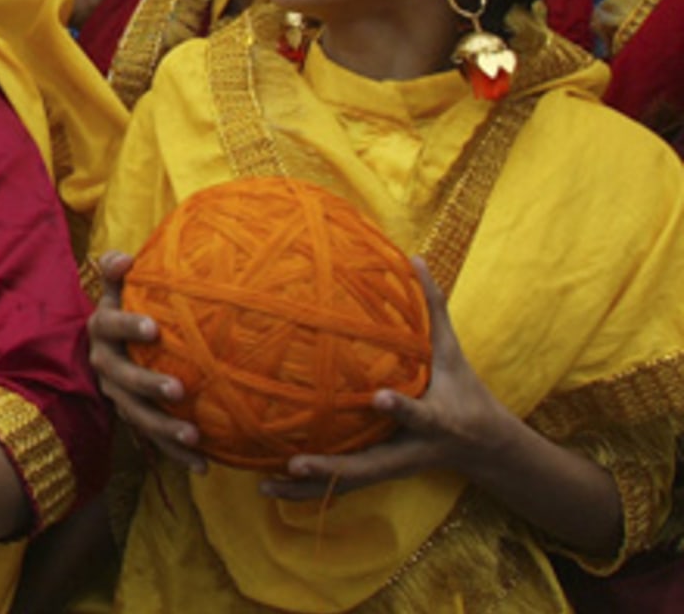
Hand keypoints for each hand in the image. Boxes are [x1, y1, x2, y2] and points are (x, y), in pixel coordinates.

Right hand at [88, 251, 207, 472]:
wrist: (110, 344)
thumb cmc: (125, 307)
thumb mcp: (116, 288)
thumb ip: (115, 271)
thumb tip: (122, 258)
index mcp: (102, 330)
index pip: (110, 327)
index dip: (128, 327)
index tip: (154, 327)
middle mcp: (105, 365)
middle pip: (121, 378)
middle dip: (148, 385)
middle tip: (178, 390)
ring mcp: (117, 395)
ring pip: (136, 414)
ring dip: (163, 428)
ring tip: (194, 435)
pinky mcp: (133, 418)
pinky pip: (153, 439)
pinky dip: (177, 454)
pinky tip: (204, 465)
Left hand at [261, 258, 507, 499]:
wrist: (482, 446)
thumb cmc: (462, 391)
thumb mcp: (453, 352)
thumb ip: (433, 308)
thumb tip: (417, 257)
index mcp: (435, 422)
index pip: (419, 416)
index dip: (401, 409)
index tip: (379, 398)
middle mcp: (408, 451)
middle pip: (369, 468)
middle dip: (333, 469)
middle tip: (295, 464)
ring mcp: (390, 468)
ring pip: (346, 485)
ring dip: (306, 489)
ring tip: (264, 485)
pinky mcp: (375, 474)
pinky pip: (337, 486)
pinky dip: (304, 489)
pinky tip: (265, 486)